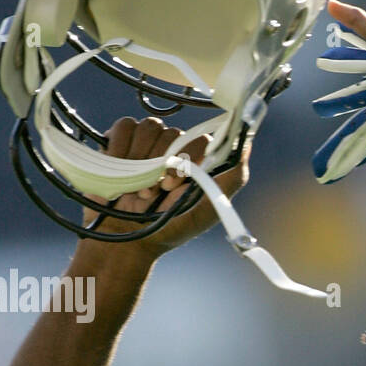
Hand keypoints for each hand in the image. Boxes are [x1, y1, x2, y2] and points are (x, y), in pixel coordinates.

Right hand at [80, 116, 249, 255]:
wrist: (127, 240)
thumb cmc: (170, 228)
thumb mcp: (207, 210)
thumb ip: (232, 178)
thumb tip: (246, 143)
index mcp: (198, 163)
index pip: (201, 140)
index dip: (188, 160)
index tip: (174, 185)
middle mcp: (175, 150)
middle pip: (173, 133)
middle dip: (162, 166)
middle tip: (156, 192)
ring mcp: (148, 144)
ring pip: (150, 128)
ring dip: (141, 160)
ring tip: (138, 189)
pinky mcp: (122, 141)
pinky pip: (126, 126)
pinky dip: (121, 147)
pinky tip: (119, 167)